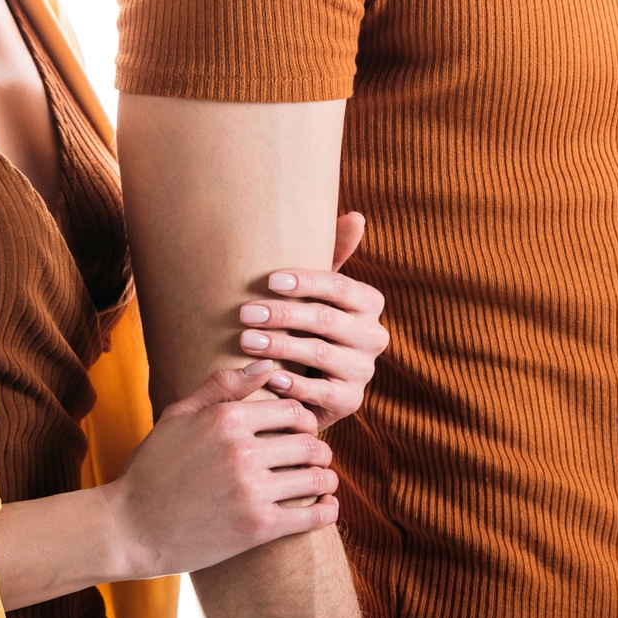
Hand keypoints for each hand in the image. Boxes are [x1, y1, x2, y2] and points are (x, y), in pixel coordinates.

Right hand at [105, 366, 339, 578]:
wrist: (130, 527)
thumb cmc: (152, 468)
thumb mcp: (178, 416)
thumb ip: (222, 387)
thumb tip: (266, 365)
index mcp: (226, 418)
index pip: (292, 410)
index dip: (305, 421)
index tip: (302, 432)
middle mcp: (242, 450)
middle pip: (310, 443)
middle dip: (319, 450)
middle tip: (316, 459)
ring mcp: (251, 490)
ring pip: (316, 477)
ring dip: (326, 479)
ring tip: (322, 482)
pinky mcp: (257, 528)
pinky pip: (312, 516)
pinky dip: (327, 510)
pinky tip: (326, 506)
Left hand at [235, 212, 388, 429]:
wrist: (312, 380)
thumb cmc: (309, 323)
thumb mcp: (319, 290)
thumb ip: (335, 252)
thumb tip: (357, 216)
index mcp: (369, 302)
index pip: (339, 286)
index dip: (305, 282)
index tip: (268, 280)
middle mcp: (374, 336)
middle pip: (326, 319)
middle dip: (283, 314)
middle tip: (244, 313)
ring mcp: (363, 371)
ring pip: (320, 354)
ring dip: (280, 346)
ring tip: (246, 341)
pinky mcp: (350, 401)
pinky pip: (321, 392)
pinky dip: (292, 383)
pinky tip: (267, 376)